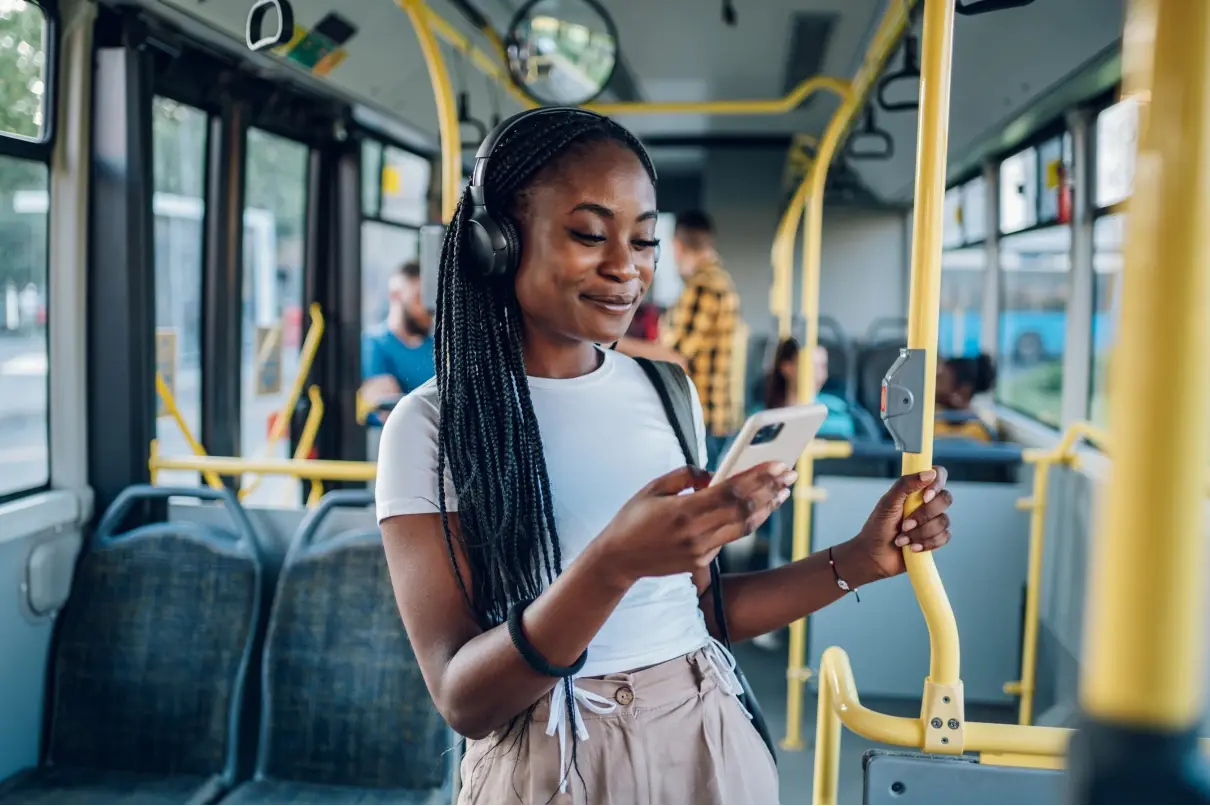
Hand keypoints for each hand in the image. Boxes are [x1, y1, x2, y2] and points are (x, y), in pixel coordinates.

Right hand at [590, 462, 796, 587]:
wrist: (617, 559)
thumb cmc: (633, 517)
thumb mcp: (653, 487)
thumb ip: (686, 475)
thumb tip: (714, 473)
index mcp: (683, 511)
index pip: (731, 491)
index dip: (759, 477)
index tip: (779, 464)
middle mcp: (695, 533)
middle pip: (744, 510)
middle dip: (770, 490)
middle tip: (790, 474)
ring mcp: (700, 550)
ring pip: (744, 527)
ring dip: (767, 508)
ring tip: (782, 492)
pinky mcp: (701, 561)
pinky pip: (730, 538)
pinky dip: (747, 521)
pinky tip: (759, 508)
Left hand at [839, 466, 952, 582]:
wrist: (875, 556)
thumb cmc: (878, 527)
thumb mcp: (888, 503)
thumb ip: (905, 484)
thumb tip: (929, 473)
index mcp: (916, 490)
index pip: (938, 474)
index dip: (937, 484)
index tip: (925, 497)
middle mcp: (927, 503)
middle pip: (945, 499)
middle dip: (924, 515)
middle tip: (904, 525)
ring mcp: (933, 520)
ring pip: (944, 521)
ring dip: (921, 533)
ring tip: (902, 539)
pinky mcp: (936, 538)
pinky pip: (944, 537)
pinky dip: (927, 543)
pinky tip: (912, 548)